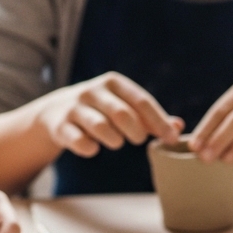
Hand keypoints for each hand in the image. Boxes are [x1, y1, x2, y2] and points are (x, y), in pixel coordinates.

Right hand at [34, 72, 181, 158]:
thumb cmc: (101, 111)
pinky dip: (89, 148)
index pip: (142, 101)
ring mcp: (74, 108)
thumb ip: (150, 118)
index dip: (159, 122)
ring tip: (116, 142)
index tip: (171, 140)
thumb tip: (178, 126)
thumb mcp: (124, 106)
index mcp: (114, 83)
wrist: (55, 112)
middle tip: (138, 141)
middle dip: (136, 132)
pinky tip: (93, 148)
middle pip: (123, 114)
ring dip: (114, 140)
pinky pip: (79, 141)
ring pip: (101, 127)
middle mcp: (93, 91)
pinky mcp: (60, 126)